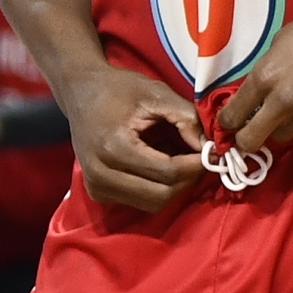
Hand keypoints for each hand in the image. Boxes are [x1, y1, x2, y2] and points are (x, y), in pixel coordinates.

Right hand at [68, 55, 211, 210]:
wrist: (81, 92)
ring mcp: (96, 187)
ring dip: (173, 186)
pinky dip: (156, 188)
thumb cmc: (119, 88)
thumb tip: (209, 149)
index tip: (211, 153)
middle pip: (161, 195)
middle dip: (186, 179)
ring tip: (178, 160)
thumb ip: (186, 119)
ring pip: (152, 204)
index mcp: (113, 147)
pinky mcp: (97, 193)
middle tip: (198, 159)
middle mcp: (100, 173)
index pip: (167, 172)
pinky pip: (139, 202)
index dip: (195, 165)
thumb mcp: (157, 93)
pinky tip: (157, 165)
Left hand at [215, 0, 292, 153]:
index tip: (230, 122)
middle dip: (245, 139)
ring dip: (281, 126)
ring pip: (282, 136)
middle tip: (249, 131)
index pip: (233, 115)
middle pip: (250, 140)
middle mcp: (283, 102)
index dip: (227, 121)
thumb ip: (266, 72)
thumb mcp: (281, 43)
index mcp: (265, 77)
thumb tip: (256, 94)